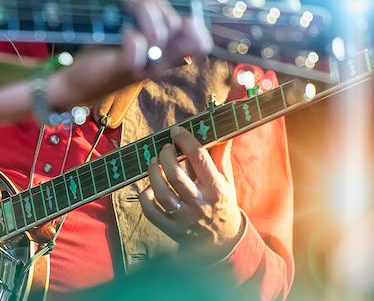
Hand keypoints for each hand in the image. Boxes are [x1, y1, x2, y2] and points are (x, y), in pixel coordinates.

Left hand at [52, 0, 211, 108]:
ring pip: (159, 34)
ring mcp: (146, 67)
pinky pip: (139, 47)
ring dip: (142, 13)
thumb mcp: (129, 24)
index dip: (192, 24)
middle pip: (177, 26)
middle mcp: (161, 61)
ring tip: (125, 10)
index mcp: (167, 52)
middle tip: (134, 4)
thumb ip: (143, 3)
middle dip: (157, 6)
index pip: (200, 41)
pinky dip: (131, 35)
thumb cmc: (106, 53)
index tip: (165, 13)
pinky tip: (122, 32)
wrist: (79, 81)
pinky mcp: (126, 68)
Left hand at [139, 126, 242, 260]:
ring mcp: (184, 218)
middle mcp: (199, 203)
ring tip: (153, 162)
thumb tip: (222, 133)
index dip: (185, 141)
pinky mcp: (171, 228)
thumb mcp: (227, 181)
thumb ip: (221, 157)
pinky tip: (148, 187)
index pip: (199, 158)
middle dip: (166, 156)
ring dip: (153, 173)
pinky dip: (145, 197)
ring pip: (161, 193)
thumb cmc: (222, 204)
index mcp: (216, 189)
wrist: (222, 242)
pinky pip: (151, 212)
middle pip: (175, 175)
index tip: (176, 131)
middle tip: (165, 148)